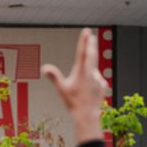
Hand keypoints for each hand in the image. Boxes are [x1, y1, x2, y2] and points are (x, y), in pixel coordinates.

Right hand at [41, 29, 107, 143]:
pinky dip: (92, 82)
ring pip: (93, 71)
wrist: (87, 114)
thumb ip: (54, 76)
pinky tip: (88, 92)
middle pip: (92, 55)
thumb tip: (44, 68)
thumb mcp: (61, 89)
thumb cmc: (73, 102)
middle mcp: (92, 73)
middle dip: (91, 44)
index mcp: (82, 71)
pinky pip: (96, 80)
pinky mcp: (102, 85)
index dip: (84, 41)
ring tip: (81, 87)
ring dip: (88, 72)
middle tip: (91, 37)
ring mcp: (98, 79)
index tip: (87, 32)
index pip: (83, 52)